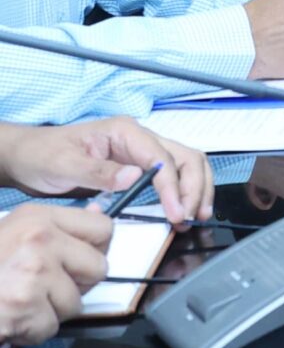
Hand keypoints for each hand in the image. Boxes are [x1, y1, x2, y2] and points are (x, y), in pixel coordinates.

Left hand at [0, 120, 211, 221]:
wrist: (24, 158)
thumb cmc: (41, 156)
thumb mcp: (64, 164)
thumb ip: (99, 171)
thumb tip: (136, 177)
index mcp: (125, 132)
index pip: (162, 158)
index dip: (173, 187)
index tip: (177, 213)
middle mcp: (139, 139)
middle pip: (185, 156)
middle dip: (195, 186)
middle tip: (194, 216)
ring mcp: (140, 153)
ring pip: (185, 164)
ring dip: (195, 188)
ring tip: (196, 214)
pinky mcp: (137, 168)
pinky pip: (170, 176)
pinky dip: (182, 191)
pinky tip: (181, 210)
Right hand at [0, 206, 111, 345]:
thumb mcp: (14, 232)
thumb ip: (57, 228)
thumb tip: (98, 218)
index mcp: (38, 218)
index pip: (104, 229)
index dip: (93, 251)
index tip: (74, 262)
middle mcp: (40, 240)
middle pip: (98, 268)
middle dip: (75, 286)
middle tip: (42, 289)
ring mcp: (34, 273)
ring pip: (75, 303)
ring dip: (50, 311)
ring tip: (21, 302)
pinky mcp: (25, 306)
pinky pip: (51, 327)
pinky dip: (32, 331)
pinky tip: (11, 318)